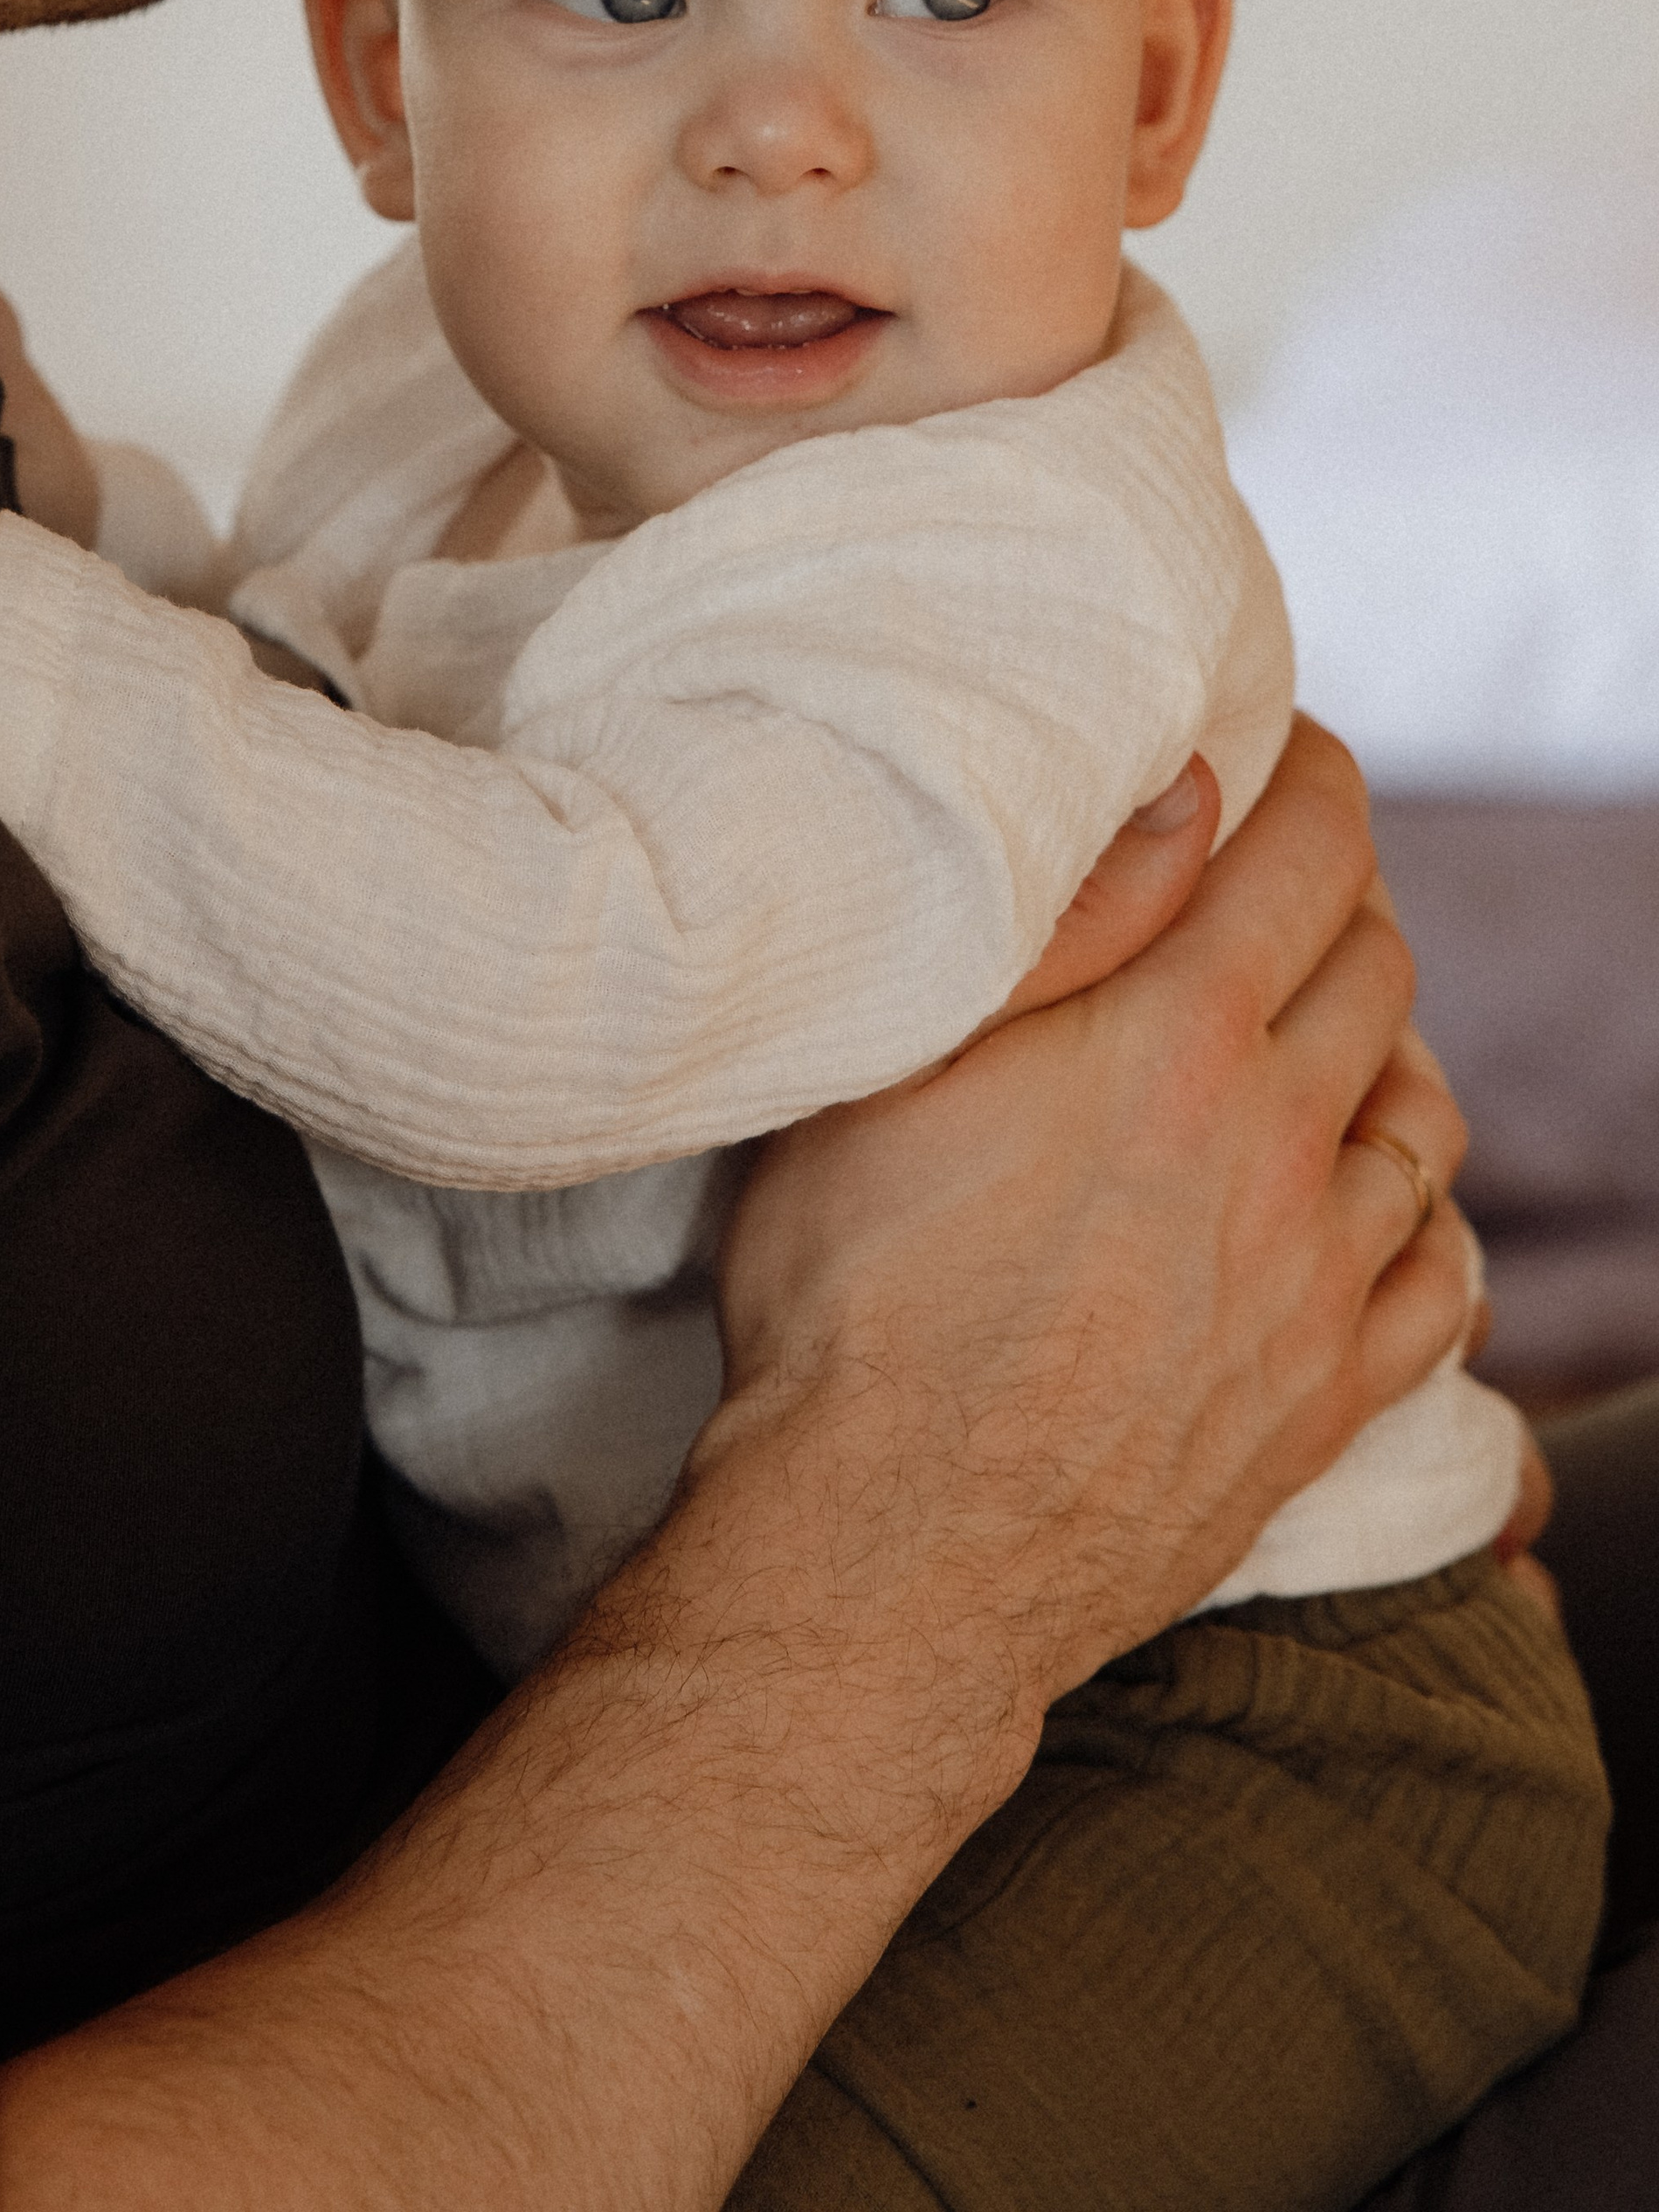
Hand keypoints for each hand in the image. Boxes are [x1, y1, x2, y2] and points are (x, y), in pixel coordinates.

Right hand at [701, 717, 1475, 1741]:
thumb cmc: (853, 1295)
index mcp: (1177, 1036)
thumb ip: (1060, 920)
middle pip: (1377, 967)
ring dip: (1386, 1051)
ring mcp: (1317, 1280)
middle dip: (1341, 896)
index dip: (1314, 775)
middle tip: (1278, 883)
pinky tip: (1373, 1206)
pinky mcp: (1325, 1397)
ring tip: (1321, 1037)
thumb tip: (1186, 796)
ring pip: (1426, 1117)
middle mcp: (1278, 1145)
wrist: (888, 1549)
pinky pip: (1444, 1282)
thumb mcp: (897, 1064)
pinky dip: (1425, 1219)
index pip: (1309, 853)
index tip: (1289, 750)